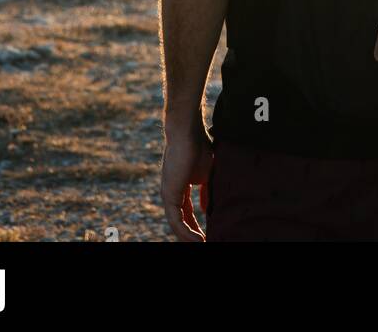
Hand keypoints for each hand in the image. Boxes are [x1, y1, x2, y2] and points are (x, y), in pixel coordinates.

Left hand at [161, 123, 212, 241]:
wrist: (188, 131)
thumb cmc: (198, 147)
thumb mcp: (207, 175)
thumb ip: (207, 192)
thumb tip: (207, 210)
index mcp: (179, 189)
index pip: (186, 215)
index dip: (196, 228)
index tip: (208, 237)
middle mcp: (171, 194)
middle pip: (180, 223)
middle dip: (192, 236)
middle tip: (205, 244)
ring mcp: (168, 195)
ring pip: (177, 226)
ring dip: (189, 239)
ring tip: (203, 245)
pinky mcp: (169, 194)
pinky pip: (176, 221)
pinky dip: (186, 233)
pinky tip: (198, 240)